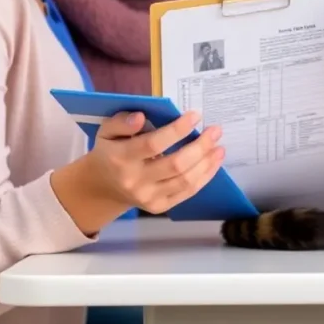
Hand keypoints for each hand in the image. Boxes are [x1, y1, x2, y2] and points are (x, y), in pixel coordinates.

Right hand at [86, 110, 225, 213]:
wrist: (103, 187)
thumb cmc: (110, 152)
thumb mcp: (106, 131)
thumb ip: (121, 122)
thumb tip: (140, 117)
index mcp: (121, 158)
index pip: (153, 143)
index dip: (177, 130)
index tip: (195, 116)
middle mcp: (135, 181)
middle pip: (176, 164)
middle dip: (200, 146)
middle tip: (216, 130)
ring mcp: (148, 197)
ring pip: (185, 180)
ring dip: (207, 162)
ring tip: (219, 146)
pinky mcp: (159, 207)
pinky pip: (187, 192)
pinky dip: (205, 176)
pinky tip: (213, 162)